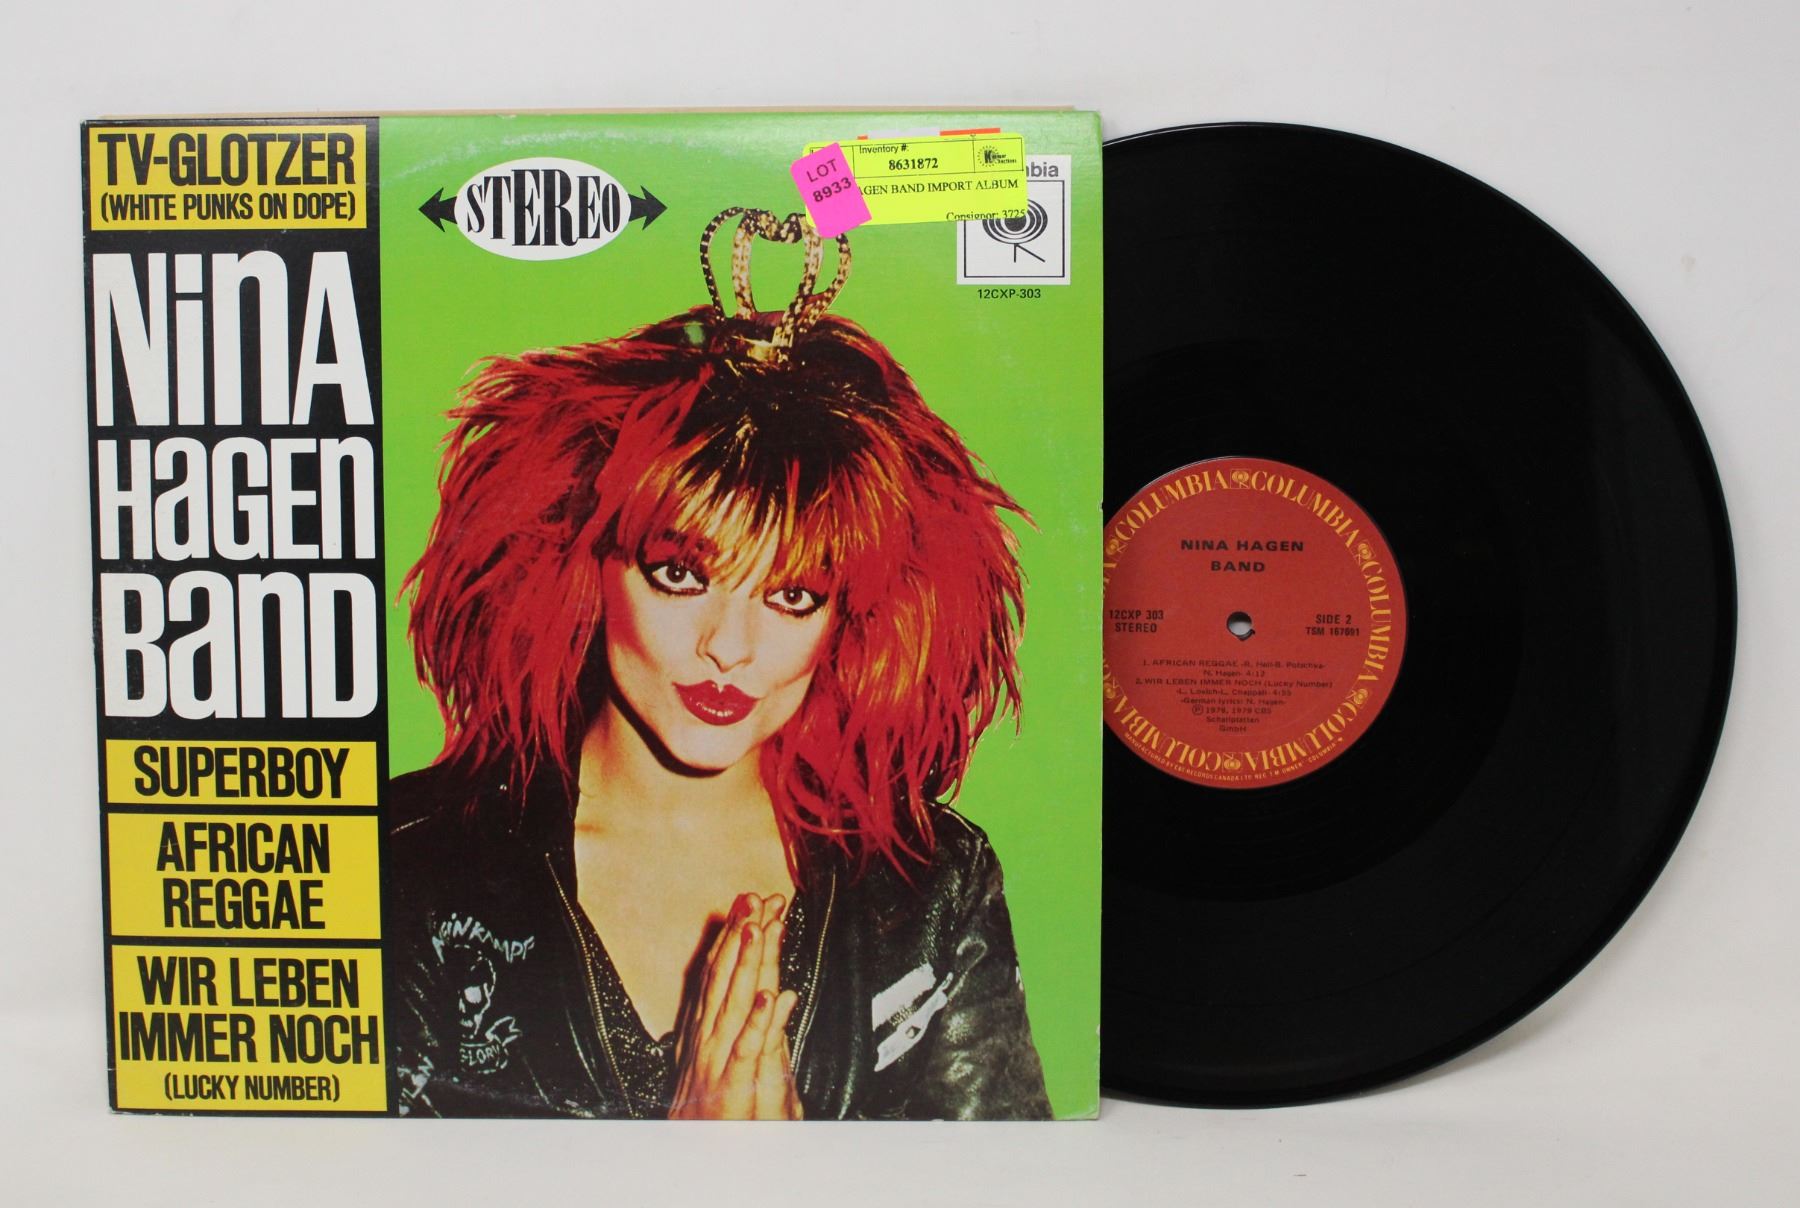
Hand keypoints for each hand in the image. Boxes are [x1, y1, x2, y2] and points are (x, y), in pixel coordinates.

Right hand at [669, 893, 802, 1118]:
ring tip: (757, 927)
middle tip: (754, 895)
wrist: (695, 1153)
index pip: (723, 971)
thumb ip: (752, 1022)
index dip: (737, 934)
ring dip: (746, 963)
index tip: (751, 899)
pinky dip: (759, 1022)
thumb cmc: (716, 1106)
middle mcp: (710, 1035)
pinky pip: (749, 1049)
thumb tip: (777, 989)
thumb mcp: (733, 1057)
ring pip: (735, 1002)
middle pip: (726, 975)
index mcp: (710, 1025)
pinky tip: (773, 995)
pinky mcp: (734, 1084)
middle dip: (741, 934)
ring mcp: (719, 1058)